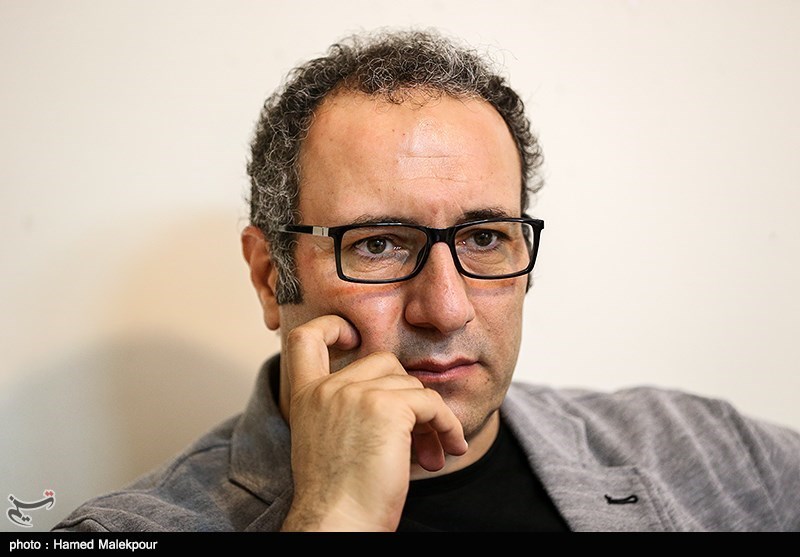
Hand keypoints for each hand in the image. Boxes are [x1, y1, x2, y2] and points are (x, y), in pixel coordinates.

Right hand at [280, 315, 467, 530]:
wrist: (338, 525)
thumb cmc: (338, 498)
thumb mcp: (327, 442)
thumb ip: (345, 410)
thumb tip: (398, 397)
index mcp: (306, 397)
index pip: (305, 337)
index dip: (332, 326)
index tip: (353, 336)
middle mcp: (327, 389)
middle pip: (383, 360)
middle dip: (407, 393)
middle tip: (418, 433)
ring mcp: (356, 394)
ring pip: (411, 384)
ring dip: (430, 418)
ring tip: (433, 453)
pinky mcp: (388, 407)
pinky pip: (432, 403)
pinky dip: (447, 425)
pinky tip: (449, 449)